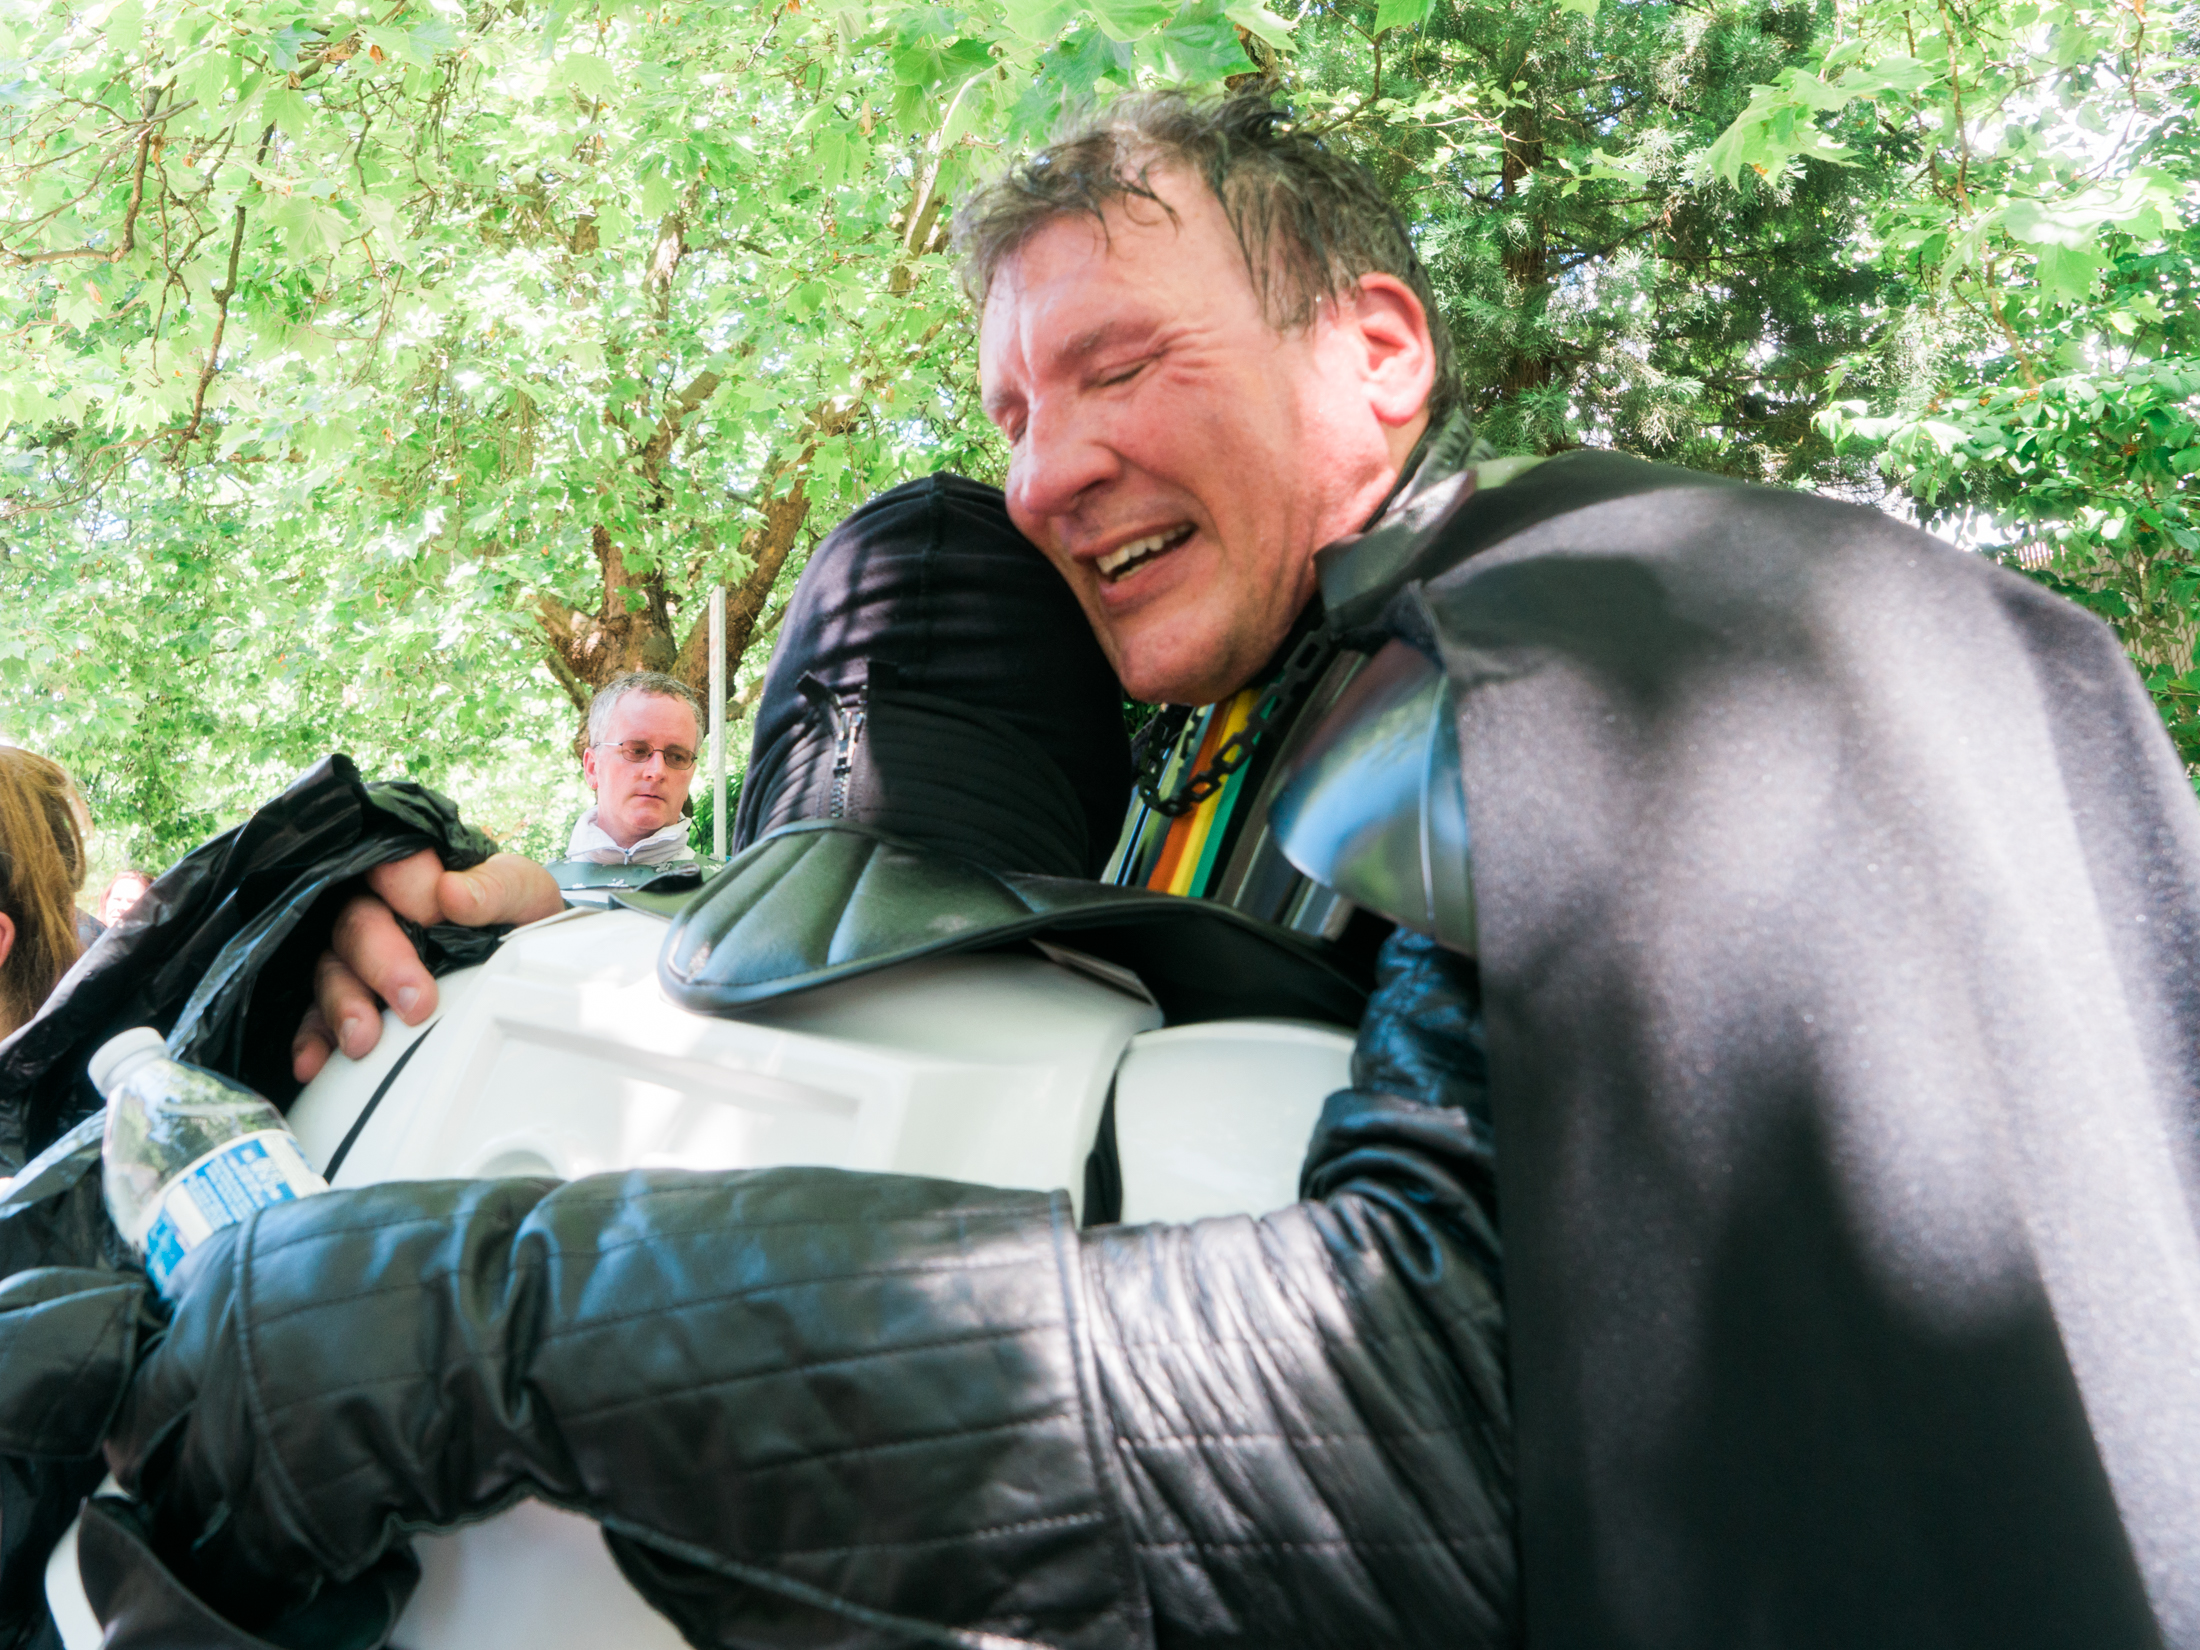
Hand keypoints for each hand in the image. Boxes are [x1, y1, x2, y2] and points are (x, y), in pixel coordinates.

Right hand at [291, 851, 562, 1081]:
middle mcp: (377, 910)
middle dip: (382, 964)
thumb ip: (494, 887)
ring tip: (363, 1039)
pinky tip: (314, 1063)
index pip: (393, 866)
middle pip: (356, 925)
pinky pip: (315, 1017)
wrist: (525, 959)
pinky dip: (312, 1040)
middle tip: (415, 1001)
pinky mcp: (350, 999)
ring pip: (331, 971)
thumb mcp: (523, 891)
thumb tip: (453, 893)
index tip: (434, 914)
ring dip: (344, 1006)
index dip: (405, 887)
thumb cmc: (517, 917)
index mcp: (417, 874)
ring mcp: (358, 957)